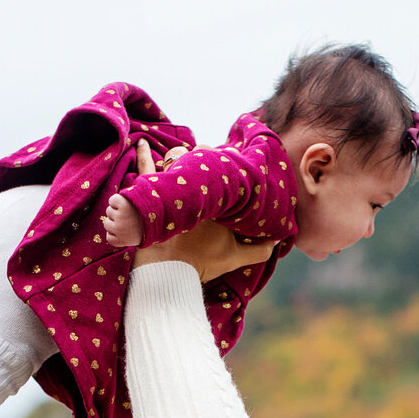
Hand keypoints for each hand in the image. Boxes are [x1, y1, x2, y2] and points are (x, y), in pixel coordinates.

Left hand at [102, 140, 182, 246]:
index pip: (113, 201)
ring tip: (133, 224)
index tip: (137, 204)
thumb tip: (142, 140)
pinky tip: (129, 234)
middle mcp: (119, 217)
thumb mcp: (150, 181)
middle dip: (120, 214)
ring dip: (118, 226)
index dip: (124, 201)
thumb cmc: (156, 201)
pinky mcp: (118, 242)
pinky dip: (118, 238)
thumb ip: (144, 161)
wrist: (164, 225)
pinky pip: (110, 238)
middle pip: (109, 213)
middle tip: (136, 215)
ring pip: (109, 225)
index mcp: (123, 201)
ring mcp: (118, 231)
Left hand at [123, 141, 275, 280]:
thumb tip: (277, 241)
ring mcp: (171, 190)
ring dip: (177, 157)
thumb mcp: (234, 258)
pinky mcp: (151, 195)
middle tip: (202, 158)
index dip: (223, 160)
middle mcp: (193, 189)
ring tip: (178, 157)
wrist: (169, 273)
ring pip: (174, 159)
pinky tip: (141, 144)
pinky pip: (146, 170)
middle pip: (199, 159)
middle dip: (202, 155)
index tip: (225, 159)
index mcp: (215, 198)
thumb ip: (258, 249)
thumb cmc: (200, 264)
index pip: (222, 168)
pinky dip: (143, 157)